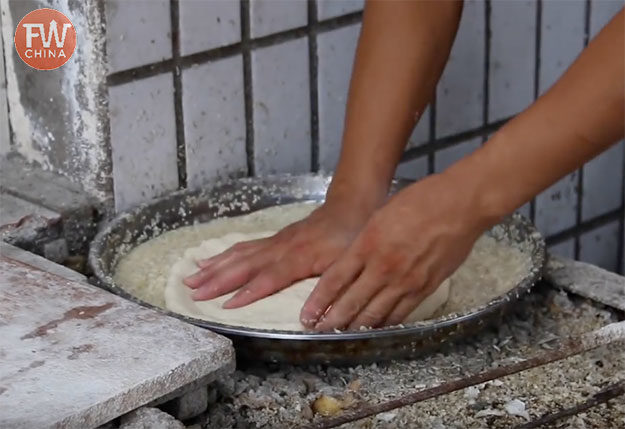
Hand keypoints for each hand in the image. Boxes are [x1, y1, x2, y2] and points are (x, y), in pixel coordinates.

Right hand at [183, 195, 374, 312]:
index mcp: (299, 258)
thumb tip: (315, 319)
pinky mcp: (272, 238)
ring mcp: (274, 242)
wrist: (350, 206)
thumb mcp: (347, 265)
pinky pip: (243, 247)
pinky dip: (223, 255)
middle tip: (194, 293)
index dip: (249, 292)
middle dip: (218, 280)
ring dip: (214, 268)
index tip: (226, 305)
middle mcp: (281, 248)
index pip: (269, 278)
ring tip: (190, 278)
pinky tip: (208, 260)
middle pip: (245, 265)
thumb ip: (331, 290)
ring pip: (239, 255)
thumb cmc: (350, 237)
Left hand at [300, 173, 491, 330]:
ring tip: (340, 335)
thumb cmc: (419, 201)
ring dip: (355, 327)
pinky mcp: (425, 288)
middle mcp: (383, 266)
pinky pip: (400, 313)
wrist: (460, 205)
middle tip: (317, 331)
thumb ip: (363, 242)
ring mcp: (405, 281)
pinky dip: (384, 324)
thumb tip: (349, 264)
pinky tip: (373, 329)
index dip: (319, 301)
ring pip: (375, 314)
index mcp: (368, 244)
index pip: (335, 279)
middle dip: (331, 320)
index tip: (307, 315)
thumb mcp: (379, 215)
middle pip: (351, 302)